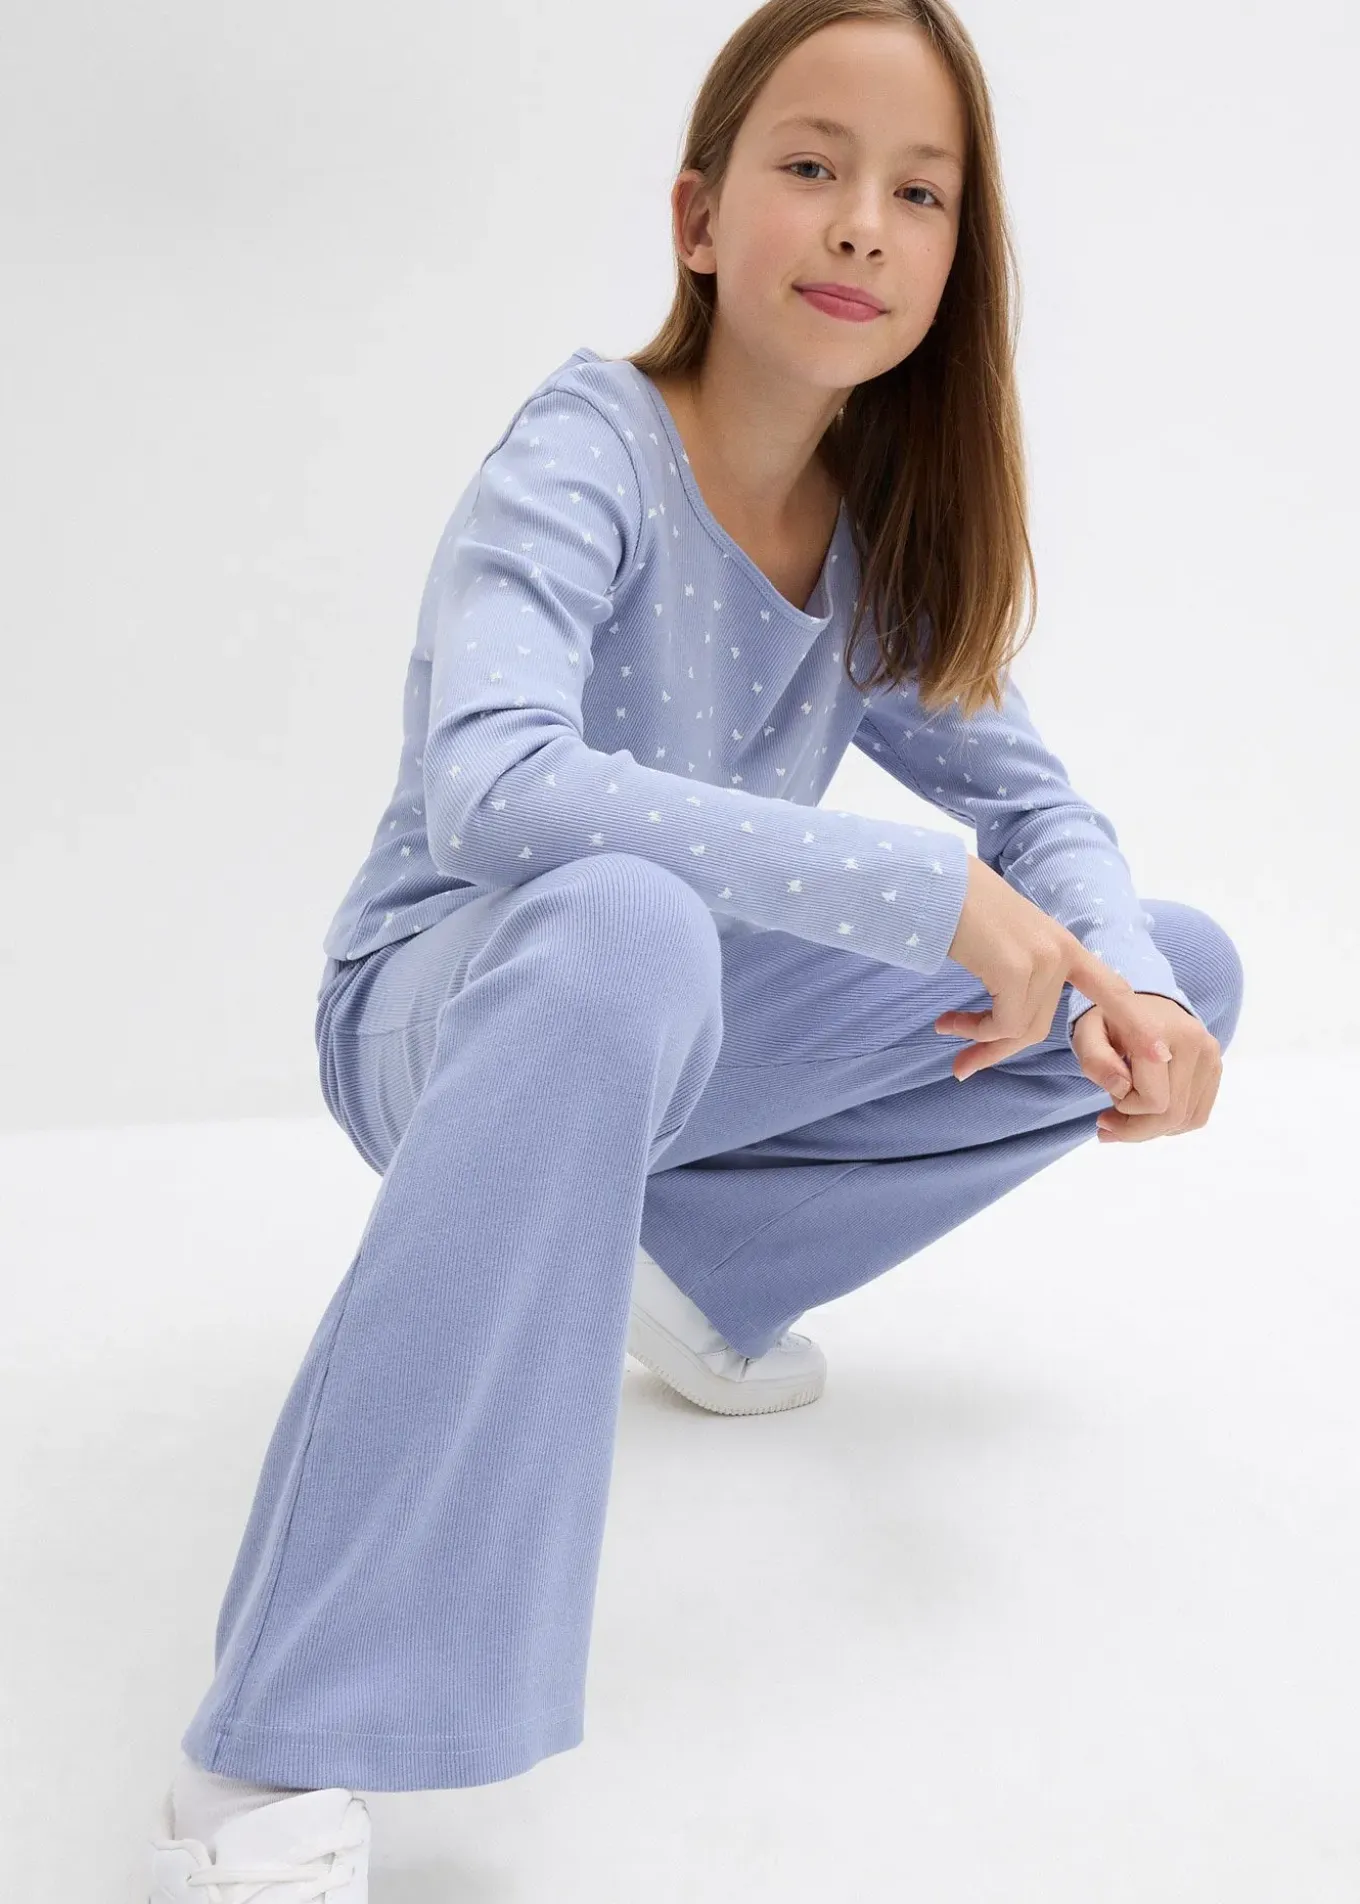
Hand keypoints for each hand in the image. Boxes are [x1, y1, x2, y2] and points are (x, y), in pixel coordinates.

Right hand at [937, 856, 1146, 1078]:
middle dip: (999, 1050)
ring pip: (1021, 1028)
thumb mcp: (1004, 944)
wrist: (932, 882)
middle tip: (962, 1067)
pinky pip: (1003, 1023)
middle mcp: (1060, 951)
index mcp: (1062, 944)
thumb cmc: (959, 911)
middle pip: (1042, 1024)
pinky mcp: (1017, 968)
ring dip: (979, 1039)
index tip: (1160, 1053)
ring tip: (944, 1028)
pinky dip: (975, 1030)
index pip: (1112, 987)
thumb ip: (1019, 976)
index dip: (1136, 1022)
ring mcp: (1042, 959)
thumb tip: (1006, 1027)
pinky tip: (946, 1020)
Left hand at [1072, 994, 1222, 1142]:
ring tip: (1128, 1115)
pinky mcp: (1216, 1066)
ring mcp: (1210, 1054)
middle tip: (1109, 1124)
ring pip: (1186, 1120)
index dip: (1127, 1111)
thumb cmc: (1109, 1021)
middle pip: (1172, 1114)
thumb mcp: (1087, 1033)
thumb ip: (1095, 1060)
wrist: (1142, 1002)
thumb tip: (1121, 1089)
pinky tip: (1149, 1113)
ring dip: (1152, 1128)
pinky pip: (1197, 1116)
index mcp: (1158, 1031)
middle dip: (1137, 1128)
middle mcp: (1193, 1041)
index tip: (1107, 1102)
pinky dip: (1171, 1125)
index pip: (1153, 1100)